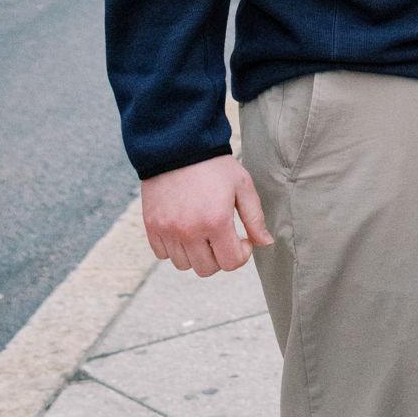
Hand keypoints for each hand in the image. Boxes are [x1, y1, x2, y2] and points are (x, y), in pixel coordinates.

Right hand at [141, 155, 272, 275]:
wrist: (177, 147)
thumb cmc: (214, 166)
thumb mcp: (242, 187)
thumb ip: (255, 218)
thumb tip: (265, 243)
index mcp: (216, 222)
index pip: (231, 263)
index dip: (242, 254)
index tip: (242, 239)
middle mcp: (189, 231)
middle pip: (206, 269)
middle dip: (220, 257)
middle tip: (223, 237)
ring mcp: (168, 230)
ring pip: (184, 264)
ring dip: (197, 254)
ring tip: (203, 233)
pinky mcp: (152, 226)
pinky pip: (163, 254)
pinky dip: (174, 248)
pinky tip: (184, 230)